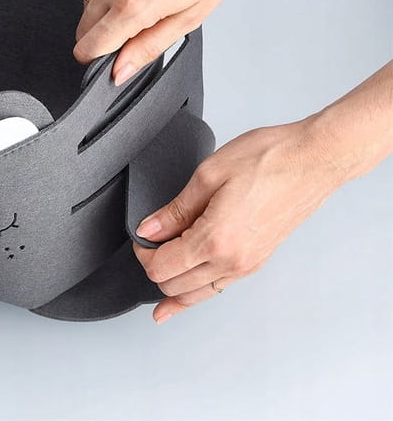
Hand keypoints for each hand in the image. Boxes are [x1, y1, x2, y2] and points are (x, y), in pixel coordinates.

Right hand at [73, 0, 266, 85]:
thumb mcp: (190, 16)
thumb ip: (148, 47)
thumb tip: (119, 71)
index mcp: (133, 4)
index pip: (88, 48)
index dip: (98, 58)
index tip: (111, 54)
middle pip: (83, 27)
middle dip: (105, 31)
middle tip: (139, 17)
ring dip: (108, 1)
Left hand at [132, 116, 339, 323]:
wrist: (312, 160)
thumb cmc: (268, 160)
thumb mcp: (208, 175)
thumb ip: (175, 210)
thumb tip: (149, 229)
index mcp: (216, 240)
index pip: (162, 267)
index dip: (143, 253)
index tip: (141, 235)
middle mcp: (233, 261)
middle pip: (175, 286)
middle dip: (154, 267)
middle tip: (148, 243)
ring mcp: (247, 265)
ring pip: (197, 295)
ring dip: (173, 286)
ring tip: (157, 277)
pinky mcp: (257, 260)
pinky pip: (218, 287)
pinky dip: (196, 291)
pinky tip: (185, 294)